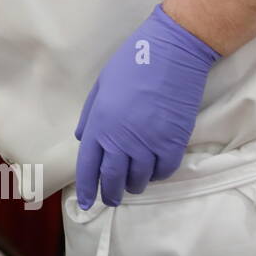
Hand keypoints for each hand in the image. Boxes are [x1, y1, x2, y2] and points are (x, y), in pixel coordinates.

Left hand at [75, 4, 219, 208]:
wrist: (172, 53)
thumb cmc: (132, 63)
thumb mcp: (101, 87)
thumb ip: (90, 116)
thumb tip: (81, 138)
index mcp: (99, 124)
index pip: (88, 166)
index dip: (88, 187)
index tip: (89, 202)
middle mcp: (121, 139)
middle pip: (113, 178)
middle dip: (111, 193)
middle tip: (111, 200)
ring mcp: (148, 142)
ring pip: (139, 178)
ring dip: (134, 185)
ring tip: (132, 185)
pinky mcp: (173, 142)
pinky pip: (164, 170)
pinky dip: (157, 174)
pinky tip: (153, 172)